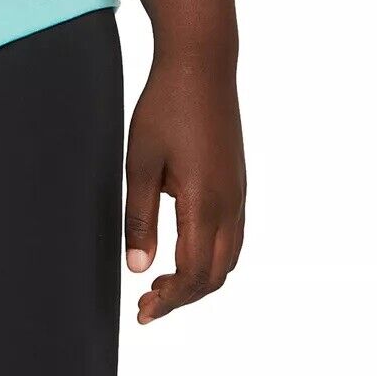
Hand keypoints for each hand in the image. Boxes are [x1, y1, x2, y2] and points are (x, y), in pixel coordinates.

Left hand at [124, 48, 244, 323]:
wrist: (201, 64)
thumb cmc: (165, 107)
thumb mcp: (140, 161)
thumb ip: (140, 217)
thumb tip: (138, 268)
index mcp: (205, 202)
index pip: (194, 274)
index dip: (169, 300)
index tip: (142, 311)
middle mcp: (229, 204)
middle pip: (215, 275)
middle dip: (183, 297)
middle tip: (147, 304)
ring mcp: (237, 193)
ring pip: (228, 258)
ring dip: (199, 279)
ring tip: (164, 284)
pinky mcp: (236, 181)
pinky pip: (232, 236)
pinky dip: (211, 257)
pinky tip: (184, 250)